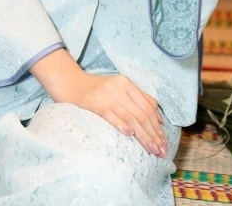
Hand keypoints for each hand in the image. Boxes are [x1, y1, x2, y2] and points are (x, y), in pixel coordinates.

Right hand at [31, 49, 167, 156]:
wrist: (67, 82)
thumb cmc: (94, 90)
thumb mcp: (118, 89)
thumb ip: (137, 100)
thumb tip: (158, 119)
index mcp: (128, 84)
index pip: (149, 107)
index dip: (158, 125)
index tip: (164, 141)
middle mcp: (120, 88)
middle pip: (142, 113)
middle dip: (154, 134)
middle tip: (161, 150)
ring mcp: (107, 95)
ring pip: (131, 116)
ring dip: (143, 135)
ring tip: (152, 148)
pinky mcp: (94, 102)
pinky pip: (110, 114)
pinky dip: (121, 124)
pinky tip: (130, 134)